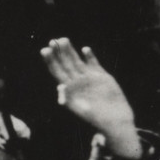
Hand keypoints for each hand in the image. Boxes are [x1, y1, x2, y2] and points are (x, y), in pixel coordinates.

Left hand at [42, 39, 139, 158]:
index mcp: (69, 88)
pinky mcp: (102, 76)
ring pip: (77, 61)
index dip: (51, 61)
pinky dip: (90, 56)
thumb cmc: (95, 118)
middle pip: (65, 63)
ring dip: (70, 50)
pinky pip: (93, 63)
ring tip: (63, 39)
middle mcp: (77, 81)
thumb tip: (60, 87)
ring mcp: (89, 78)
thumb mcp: (80, 110)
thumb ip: (69, 99)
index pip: (56, 71)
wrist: (114, 120)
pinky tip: (85, 49)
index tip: (44, 50)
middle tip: (53, 40)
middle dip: (59, 52)